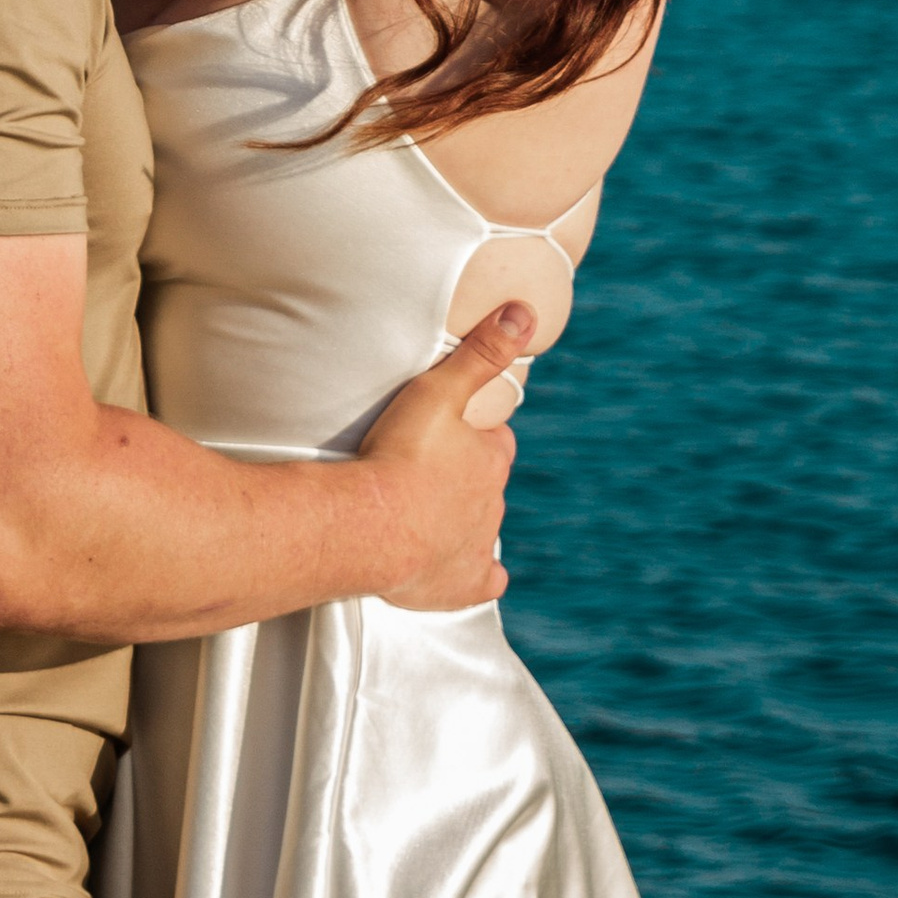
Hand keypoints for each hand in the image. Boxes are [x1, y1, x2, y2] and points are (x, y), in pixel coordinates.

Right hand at [356, 305, 531, 610]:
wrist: (371, 525)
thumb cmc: (400, 455)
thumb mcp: (439, 390)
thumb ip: (481, 353)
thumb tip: (525, 312)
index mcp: (490, 459)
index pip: (494, 443)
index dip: (473, 437)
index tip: (447, 435)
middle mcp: (492, 503)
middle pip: (485, 486)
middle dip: (462, 480)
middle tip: (422, 473)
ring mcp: (477, 546)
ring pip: (480, 529)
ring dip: (458, 521)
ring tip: (422, 514)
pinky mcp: (460, 585)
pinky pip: (481, 582)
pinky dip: (473, 577)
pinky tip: (456, 571)